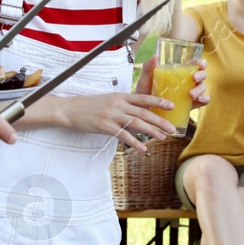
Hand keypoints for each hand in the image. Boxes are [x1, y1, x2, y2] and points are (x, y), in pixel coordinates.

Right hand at [55, 92, 175, 152]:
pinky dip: (134, 142)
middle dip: (160, 120)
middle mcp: (118, 104)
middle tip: (172, 128)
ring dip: (151, 131)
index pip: (143, 98)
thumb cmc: (90, 106)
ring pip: (137, 123)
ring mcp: (112, 115)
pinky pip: (123, 135)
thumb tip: (137, 111)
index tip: (172, 106)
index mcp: (120, 96)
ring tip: (162, 137)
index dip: (158, 101)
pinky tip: (143, 148)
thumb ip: (123, 104)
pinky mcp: (105, 126)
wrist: (70, 109)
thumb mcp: (108, 100)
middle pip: (144, 112)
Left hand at [136, 55, 208, 106]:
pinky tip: (199, 99)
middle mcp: (188, 82)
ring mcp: (191, 94)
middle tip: (194, 78)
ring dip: (200, 89)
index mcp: (179, 73)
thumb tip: (155, 56)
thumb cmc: (145, 94)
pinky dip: (205, 99)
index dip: (201, 62)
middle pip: (201, 75)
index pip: (195, 64)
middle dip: (201, 75)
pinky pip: (203, 101)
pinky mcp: (192, 105)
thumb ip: (148, 68)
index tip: (200, 64)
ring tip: (191, 94)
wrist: (144, 113)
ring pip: (203, 87)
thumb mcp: (144, 80)